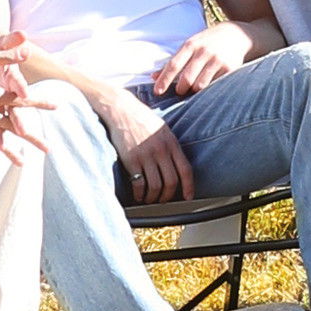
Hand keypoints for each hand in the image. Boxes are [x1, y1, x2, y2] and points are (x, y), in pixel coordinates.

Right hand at [98, 85, 191, 202]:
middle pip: (171, 182)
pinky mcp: (131, 159)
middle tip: (163, 201)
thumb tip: (176, 167)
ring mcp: (146, 155)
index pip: (185, 170)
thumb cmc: (141, 119)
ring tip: (149, 199)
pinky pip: (139, 184)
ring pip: (155, 186)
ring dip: (153, 197)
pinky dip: (139, 194)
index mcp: (172, 143)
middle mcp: (161, 150)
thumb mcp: (162, 130)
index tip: (187, 197)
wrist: (121, 110)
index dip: (188, 187)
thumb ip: (170, 147)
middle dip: (168, 196)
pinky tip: (138, 195)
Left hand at [150, 19, 255, 98]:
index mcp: (191, 45)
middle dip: (180, 89)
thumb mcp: (190, 46)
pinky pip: (214, 85)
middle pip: (186, 79)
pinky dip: (208, 90)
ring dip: (194, 91)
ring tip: (194, 89)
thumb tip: (153, 77)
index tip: (157, 92)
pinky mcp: (229, 68)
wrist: (236, 34)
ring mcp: (217, 60)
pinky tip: (208, 87)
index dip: (164, 80)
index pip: (174, 65)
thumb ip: (174, 61)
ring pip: (200, 85)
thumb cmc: (207, 42)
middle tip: (180, 91)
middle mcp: (203, 51)